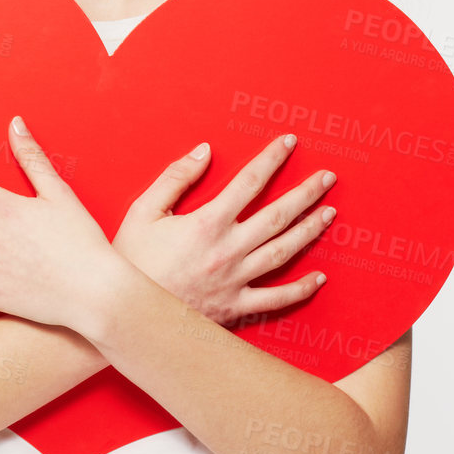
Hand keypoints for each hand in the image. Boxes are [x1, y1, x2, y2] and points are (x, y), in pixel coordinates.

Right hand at [111, 133, 332, 326]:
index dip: (272, 159)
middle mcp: (228, 250)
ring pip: (283, 253)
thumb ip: (176, 177)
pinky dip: (300, 289)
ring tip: (330, 213)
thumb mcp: (143, 210)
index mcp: (207, 223)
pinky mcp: (234, 307)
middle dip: (306, 193)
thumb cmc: (130, 259)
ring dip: (310, 230)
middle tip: (328, 177)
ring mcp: (235, 281)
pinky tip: (319, 278)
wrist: (123, 310)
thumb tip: (205, 151)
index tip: (290, 143)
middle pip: (277, 216)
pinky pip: (275, 299)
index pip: (250, 182)